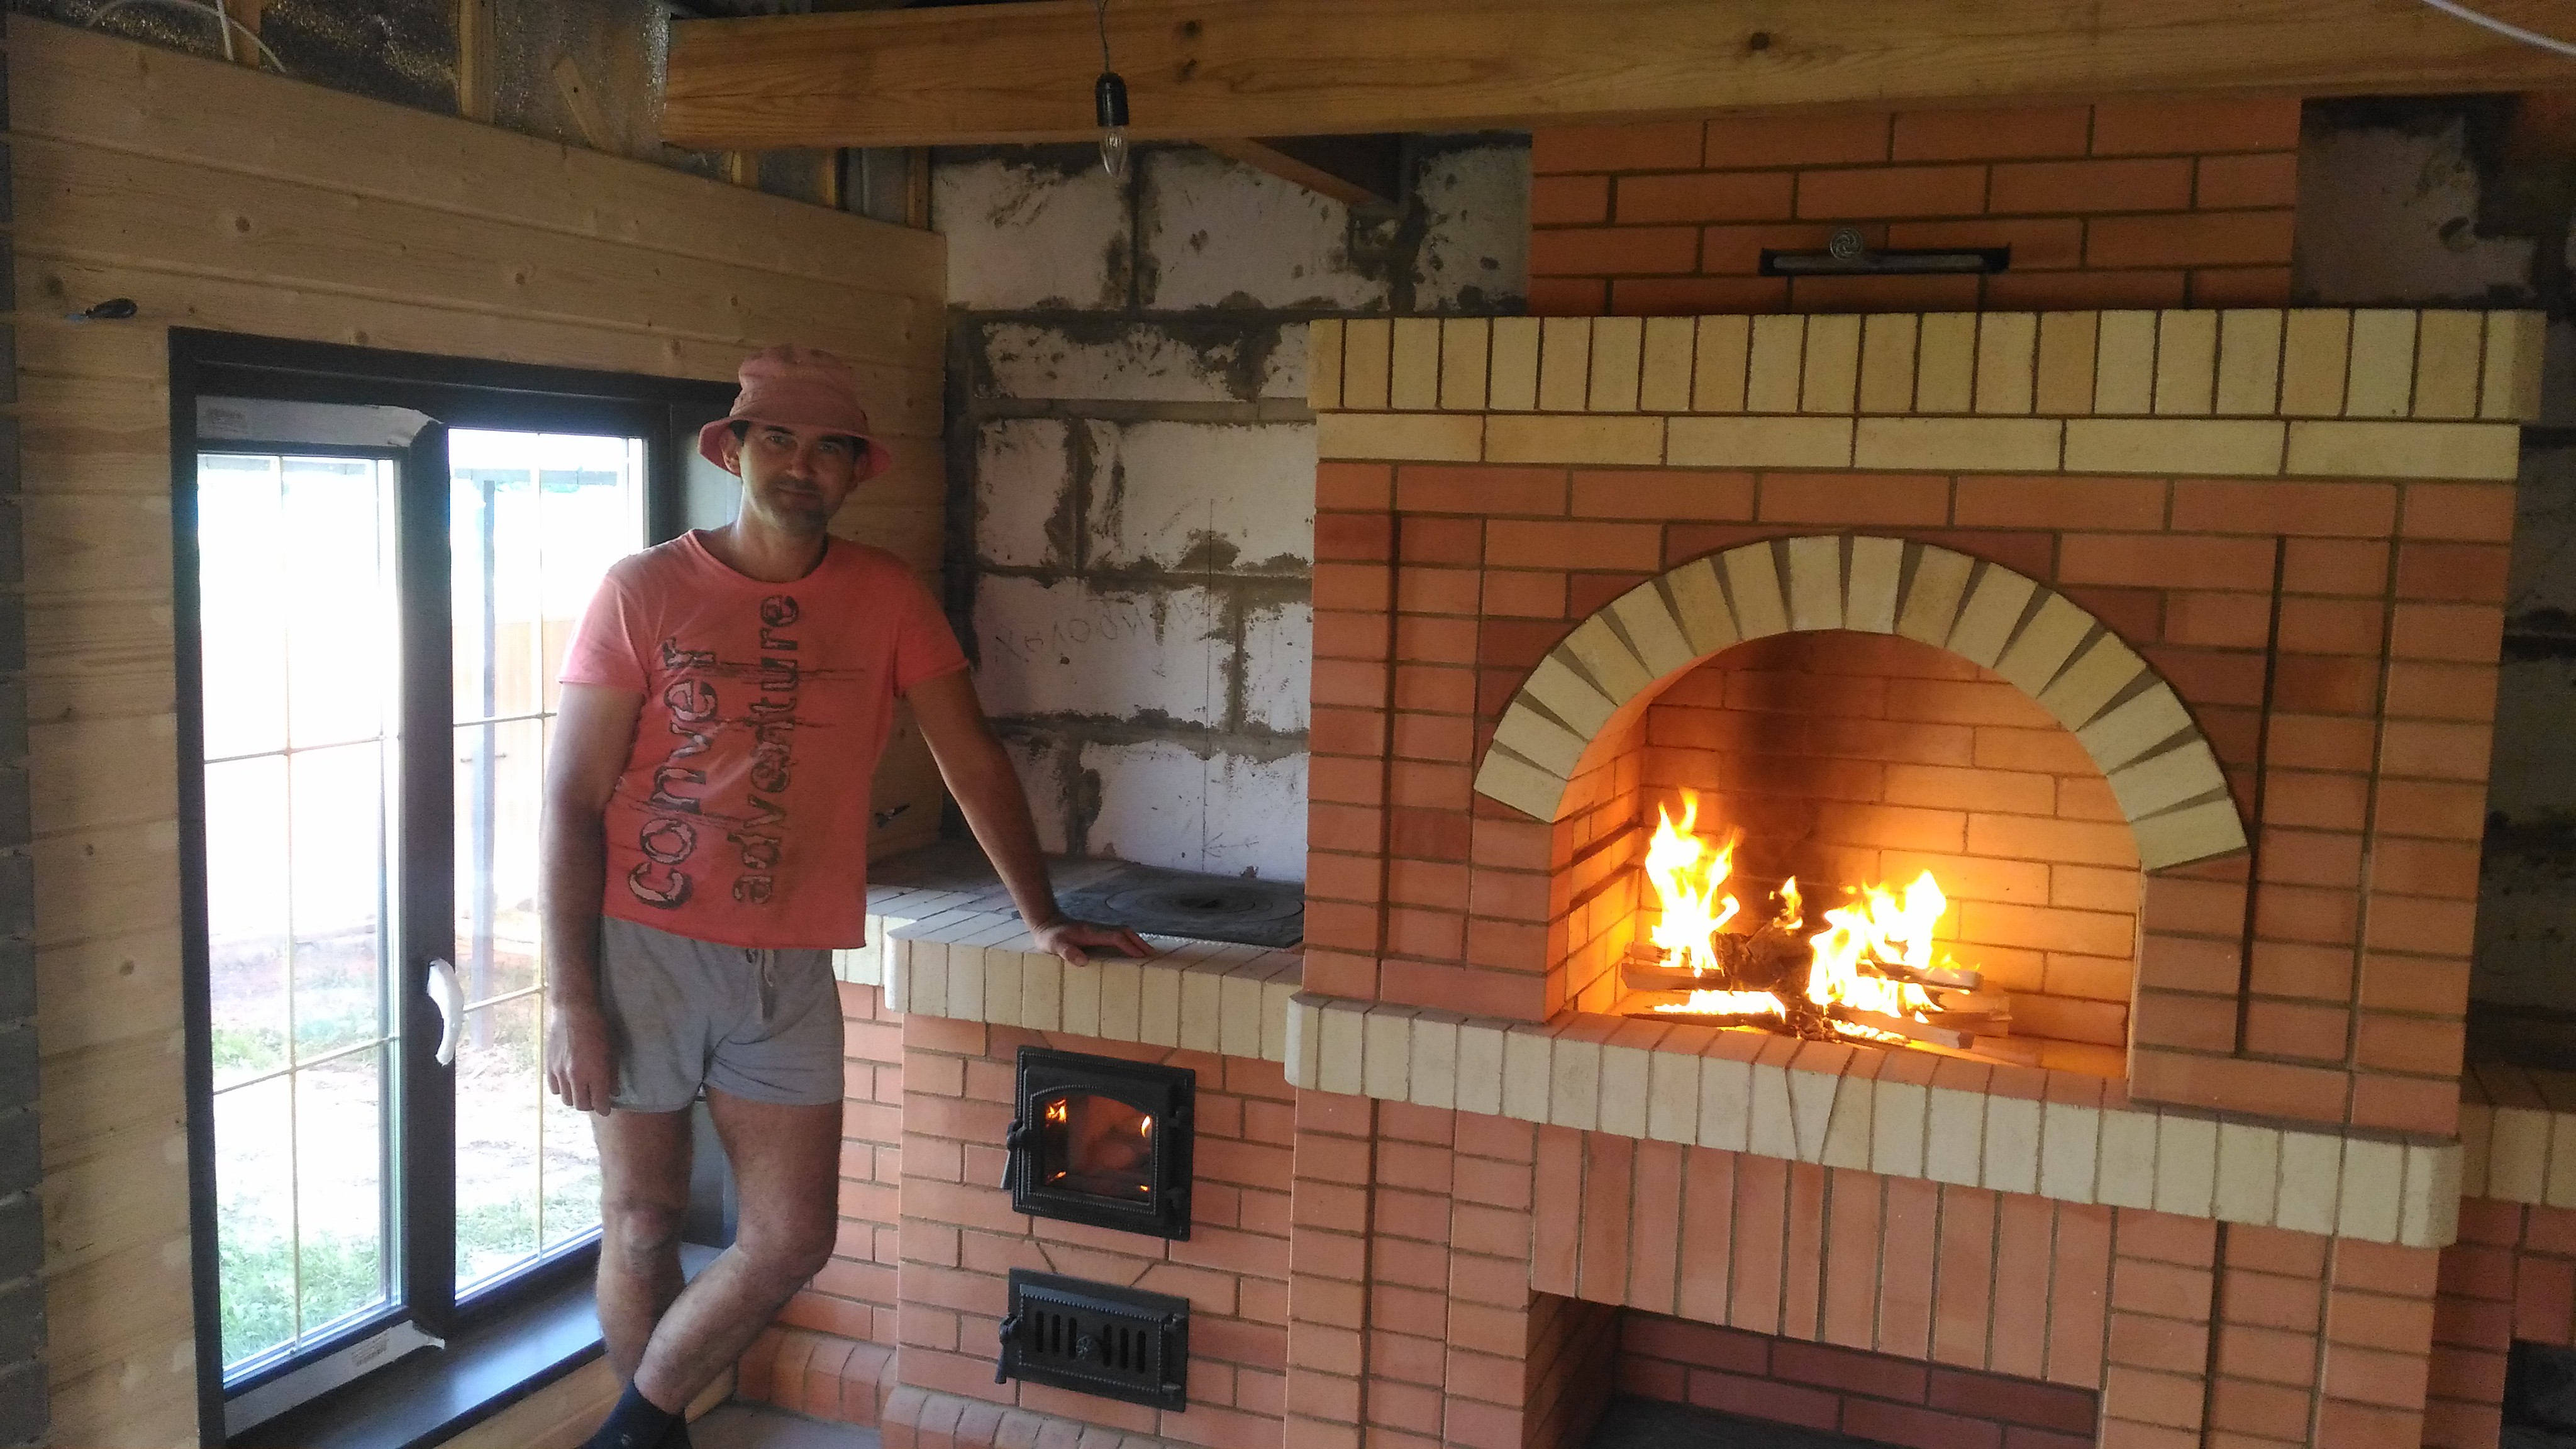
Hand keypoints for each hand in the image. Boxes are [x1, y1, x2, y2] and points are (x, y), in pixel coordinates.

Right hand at [546, 1000, 617, 1114]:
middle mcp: (576, 1077)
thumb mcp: (613, 1050)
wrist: (573, 1011)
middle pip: (581, 1105)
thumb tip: (613, 1092)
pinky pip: (554, 1089)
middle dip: (590, 1105)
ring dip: (575, 1098)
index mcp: (595, 1073)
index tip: (606, 1108)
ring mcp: (560, 1073)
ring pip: (566, 1100)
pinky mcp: (549, 1067)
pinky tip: (569, 1082)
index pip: (599, 1104)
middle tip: (595, 1099)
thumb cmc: (599, 1027)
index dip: (604, 1109)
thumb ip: (612, 1075)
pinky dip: (562, 1089)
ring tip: (582, 1090)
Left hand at [1032, 918, 1151, 966]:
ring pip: (1122, 932)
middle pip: (1124, 932)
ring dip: (1136, 941)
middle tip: (1153, 955)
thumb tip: (1083, 961)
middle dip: (1139, 942)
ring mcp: (1098, 929)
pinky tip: (1131, 949)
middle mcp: (1097, 929)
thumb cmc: (1050, 937)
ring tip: (1147, 953)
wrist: (1046, 922)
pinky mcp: (1097, 932)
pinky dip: (1128, 940)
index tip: (1141, 956)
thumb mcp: (1054, 945)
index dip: (1129, 946)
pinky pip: (1117, 935)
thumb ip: (1067, 952)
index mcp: (1090, 932)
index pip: (1115, 937)